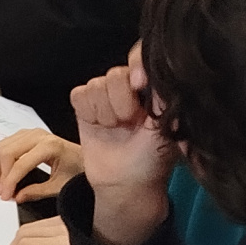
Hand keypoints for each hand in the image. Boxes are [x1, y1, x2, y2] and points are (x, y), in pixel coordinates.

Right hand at [0, 131, 81, 201]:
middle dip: (0, 174)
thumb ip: (37, 192)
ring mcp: (30, 132)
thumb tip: (17, 197)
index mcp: (50, 146)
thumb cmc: (76, 170)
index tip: (5, 196)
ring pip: (1, 146)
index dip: (10, 182)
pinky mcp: (25, 134)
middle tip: (1, 191)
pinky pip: (4, 144)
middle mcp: (38, 135)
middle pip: (7, 152)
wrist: (84, 158)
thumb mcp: (59, 186)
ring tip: (0, 184)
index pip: (21, 164)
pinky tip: (3, 173)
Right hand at [75, 47, 174, 244]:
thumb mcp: (166, 131)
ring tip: (114, 128)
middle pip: (116, 73)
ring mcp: (106, 96)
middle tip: (129, 122)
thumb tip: (160, 77)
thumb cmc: (151, 161)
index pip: (142, 59)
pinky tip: (99, 126)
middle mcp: (130, 88)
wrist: (124, 185)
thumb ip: (163, 103)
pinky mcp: (86, 105)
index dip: (137, 66)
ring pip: (96, 84)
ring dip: (104, 111)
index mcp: (152, 89)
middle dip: (120, 101)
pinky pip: (79, 94)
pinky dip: (88, 112)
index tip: (139, 85)